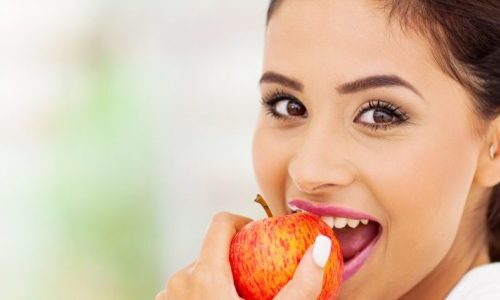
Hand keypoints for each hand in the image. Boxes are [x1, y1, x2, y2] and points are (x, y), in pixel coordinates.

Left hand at [156, 211, 331, 299]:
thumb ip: (303, 284)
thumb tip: (321, 246)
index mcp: (205, 273)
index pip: (221, 223)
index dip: (243, 222)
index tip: (259, 236)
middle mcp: (179, 280)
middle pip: (210, 249)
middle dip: (234, 257)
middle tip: (256, 277)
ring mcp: (167, 297)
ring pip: (197, 271)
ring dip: (217, 277)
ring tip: (239, 297)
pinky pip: (185, 290)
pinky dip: (201, 293)